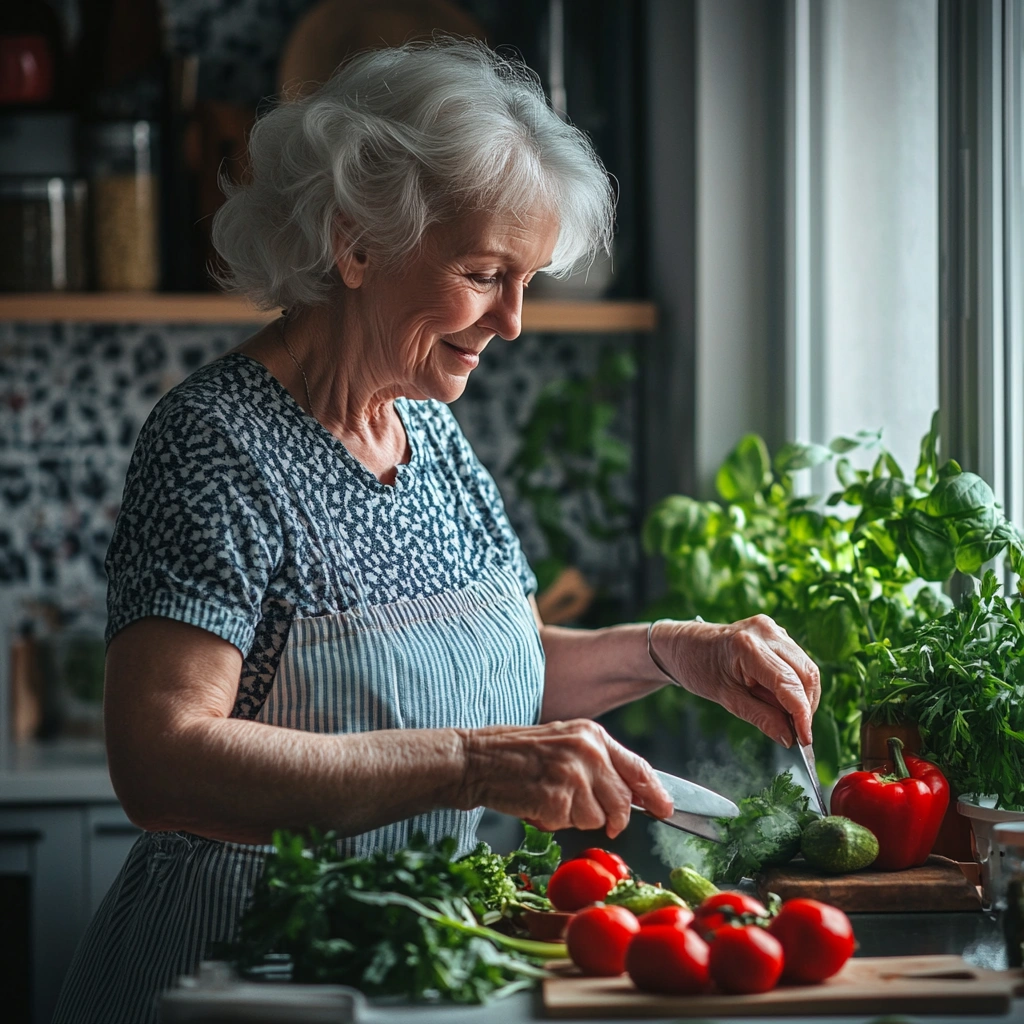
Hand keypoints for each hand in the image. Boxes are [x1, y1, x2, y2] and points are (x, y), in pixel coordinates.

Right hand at [453, 720, 673, 837]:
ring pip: (597, 818)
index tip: (667, 809)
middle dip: (611, 817)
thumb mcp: (564, 744)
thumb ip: (598, 763)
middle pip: (623, 801)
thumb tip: (634, 795)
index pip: (637, 767)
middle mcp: (588, 751)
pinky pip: (570, 825)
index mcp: (592, 734)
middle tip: (579, 809)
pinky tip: (536, 803)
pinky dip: (554, 821)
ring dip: (575, 818)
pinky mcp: (557, 798)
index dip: (655, 792)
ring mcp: (573, 775)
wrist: (476, 758)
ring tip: (548, 797)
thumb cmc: (517, 754)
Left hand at [651, 616, 819, 746]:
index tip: (805, 739)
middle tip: (796, 732)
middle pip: (806, 674)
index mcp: (747, 646)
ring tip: (782, 713)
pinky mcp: (777, 632)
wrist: (684, 644)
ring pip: (807, 668)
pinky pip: (798, 662)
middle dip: (806, 706)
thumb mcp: (725, 698)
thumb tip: (789, 737)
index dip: (802, 714)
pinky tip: (779, 697)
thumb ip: (760, 717)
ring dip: (803, 696)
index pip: (788, 683)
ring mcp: (773, 628)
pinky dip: (796, 685)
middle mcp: (765, 631)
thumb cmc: (698, 668)